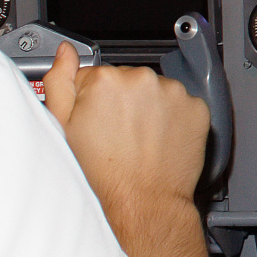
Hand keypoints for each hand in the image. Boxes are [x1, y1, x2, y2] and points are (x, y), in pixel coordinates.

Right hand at [43, 45, 210, 219]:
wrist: (143, 203)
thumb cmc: (103, 174)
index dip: (92, 100)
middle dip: (121, 101)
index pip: (96, 75)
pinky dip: (172, 118)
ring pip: (154, 91)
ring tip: (139, 139)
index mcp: (106, 79)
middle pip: (127, 81)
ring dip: (148, 108)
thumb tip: (65, 52)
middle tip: (117, 134)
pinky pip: (180, 104)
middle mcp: (142, 78)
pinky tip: (159, 139)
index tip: (97, 121)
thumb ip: (60, 82)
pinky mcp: (196, 106)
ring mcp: (173, 92)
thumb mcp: (63, 128)